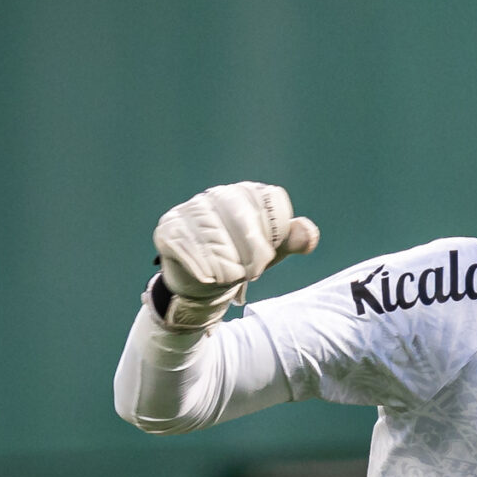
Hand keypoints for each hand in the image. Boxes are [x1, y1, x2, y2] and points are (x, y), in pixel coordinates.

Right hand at [150, 182, 320, 330]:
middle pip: (237, 216)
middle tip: (252, 273)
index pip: (261, 204)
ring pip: (212, 233)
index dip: (266, 234)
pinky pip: (185, 244)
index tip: (266, 257)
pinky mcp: (168, 228)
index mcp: (243, 194)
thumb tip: (308, 233)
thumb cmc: (241, 260)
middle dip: (248, 250)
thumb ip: (292, 240)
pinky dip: (199, 264)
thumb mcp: (271, 251)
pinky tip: (208, 278)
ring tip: (229, 276)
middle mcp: (214, 196)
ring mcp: (189, 211)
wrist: (205, 281)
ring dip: (224, 262)